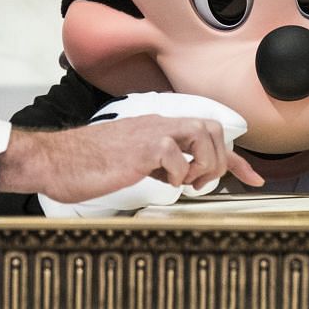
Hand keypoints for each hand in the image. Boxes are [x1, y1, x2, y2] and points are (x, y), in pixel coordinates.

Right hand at [5, 93, 260, 216]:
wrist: (54, 160)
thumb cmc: (87, 163)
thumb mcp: (131, 160)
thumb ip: (157, 163)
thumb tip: (179, 178)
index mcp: (157, 126)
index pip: (208, 135)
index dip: (236, 159)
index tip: (254, 179)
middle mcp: (158, 124)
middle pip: (213, 128)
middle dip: (220, 159)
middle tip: (202, 184)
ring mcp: (150, 134)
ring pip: (203, 135)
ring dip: (203, 164)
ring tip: (184, 183)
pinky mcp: (140, 149)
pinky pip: (175, 157)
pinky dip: (177, 175)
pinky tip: (161, 183)